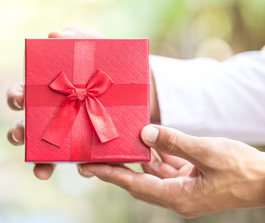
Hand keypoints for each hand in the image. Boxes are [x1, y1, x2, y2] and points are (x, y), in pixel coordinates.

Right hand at [6, 28, 105, 179]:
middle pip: (27, 125)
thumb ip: (79, 37)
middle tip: (21, 135)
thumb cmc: (112, 65)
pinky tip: (81, 169)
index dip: (17, 96)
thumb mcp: (100, 47)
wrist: (139, 87)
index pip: (25, 93)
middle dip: (20, 132)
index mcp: (51, 90)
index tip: (20, 99)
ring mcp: (70, 132)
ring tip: (41, 169)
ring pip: (46, 150)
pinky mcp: (88, 146)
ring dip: (39, 160)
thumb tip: (53, 35)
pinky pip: (78, 162)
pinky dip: (78, 168)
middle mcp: (55, 113)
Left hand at [77, 125, 264, 217]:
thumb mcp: (206, 151)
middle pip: (139, 181)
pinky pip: (167, 166)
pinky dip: (157, 154)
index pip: (135, 186)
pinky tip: (148, 141)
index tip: (89, 168)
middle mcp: (177, 196)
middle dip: (117, 169)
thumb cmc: (242, 169)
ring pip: (153, 172)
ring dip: (138, 159)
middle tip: (94, 158)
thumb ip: (173, 141)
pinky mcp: (190, 178)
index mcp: (178, 197)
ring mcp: (183, 188)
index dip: (111, 175)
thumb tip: (144, 133)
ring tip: (118, 146)